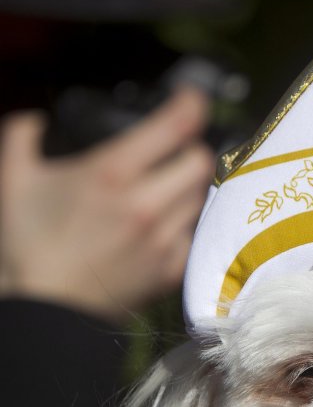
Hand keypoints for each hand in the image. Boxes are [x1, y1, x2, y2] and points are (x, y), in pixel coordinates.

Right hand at [0, 87, 214, 323]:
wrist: (46, 308)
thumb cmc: (28, 244)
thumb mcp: (14, 181)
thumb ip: (21, 138)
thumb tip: (32, 118)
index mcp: (111, 173)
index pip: (174, 126)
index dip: (192, 104)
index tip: (192, 98)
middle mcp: (145, 203)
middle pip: (200, 160)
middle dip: (191, 148)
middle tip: (176, 150)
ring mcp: (162, 238)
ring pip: (199, 196)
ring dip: (187, 186)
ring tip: (166, 186)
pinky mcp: (171, 267)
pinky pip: (193, 233)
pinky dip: (183, 224)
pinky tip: (164, 223)